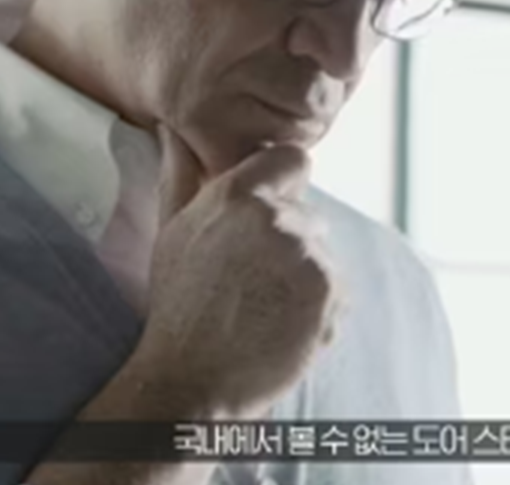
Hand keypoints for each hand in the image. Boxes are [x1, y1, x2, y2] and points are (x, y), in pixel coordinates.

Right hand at [137, 127, 342, 417]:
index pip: (294, 159)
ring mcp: (310, 256)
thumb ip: (182, 173)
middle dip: (288, 239)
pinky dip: (317, 307)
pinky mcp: (332, 293)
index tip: (267, 214)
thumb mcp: (172, 231)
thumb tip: (174, 127)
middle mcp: (279, 218)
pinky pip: (337, 287)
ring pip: (322, 251)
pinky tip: (281, 325)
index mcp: (238, 194)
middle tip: (250, 280)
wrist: (193, 381)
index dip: (284, 183)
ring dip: (304, 274)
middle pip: (307, 212)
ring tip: (262, 306)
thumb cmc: (178, 305)